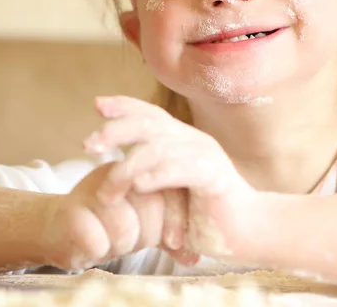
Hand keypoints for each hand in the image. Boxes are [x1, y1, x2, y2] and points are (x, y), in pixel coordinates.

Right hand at [46, 162, 197, 270]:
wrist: (60, 229)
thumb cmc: (109, 225)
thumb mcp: (144, 224)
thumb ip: (170, 232)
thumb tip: (195, 254)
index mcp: (138, 168)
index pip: (169, 188)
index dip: (175, 219)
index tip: (174, 243)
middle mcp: (116, 172)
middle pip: (150, 206)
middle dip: (146, 235)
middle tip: (132, 239)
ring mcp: (91, 188)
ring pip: (124, 227)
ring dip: (121, 245)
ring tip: (110, 240)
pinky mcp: (69, 211)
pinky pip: (98, 241)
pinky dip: (98, 250)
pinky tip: (92, 244)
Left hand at [83, 96, 257, 259]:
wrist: (247, 232)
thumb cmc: (204, 214)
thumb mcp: (170, 192)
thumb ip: (149, 177)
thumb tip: (112, 175)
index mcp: (182, 139)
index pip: (151, 114)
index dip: (124, 106)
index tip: (97, 104)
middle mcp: (192, 140)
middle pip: (149, 123)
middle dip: (115, 130)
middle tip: (89, 144)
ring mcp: (205, 155)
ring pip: (159, 148)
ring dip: (128, 167)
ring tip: (107, 189)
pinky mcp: (215, 177)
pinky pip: (182, 168)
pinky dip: (159, 174)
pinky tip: (140, 185)